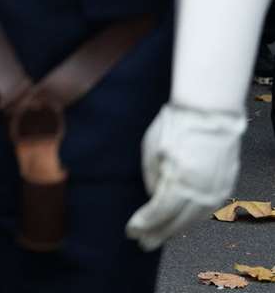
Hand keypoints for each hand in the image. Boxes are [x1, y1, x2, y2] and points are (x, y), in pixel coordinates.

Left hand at [124, 104, 245, 250]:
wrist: (210, 113)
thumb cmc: (176, 126)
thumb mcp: (152, 149)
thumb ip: (152, 178)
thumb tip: (153, 199)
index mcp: (179, 180)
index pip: (159, 211)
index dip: (144, 224)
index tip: (131, 231)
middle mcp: (200, 190)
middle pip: (177, 221)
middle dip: (158, 234)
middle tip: (143, 244)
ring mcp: (216, 190)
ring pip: (194, 219)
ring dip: (175, 230)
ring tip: (159, 236)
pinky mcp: (225, 186)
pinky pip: (207, 210)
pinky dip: (192, 218)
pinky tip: (180, 222)